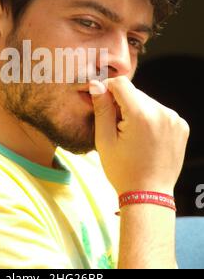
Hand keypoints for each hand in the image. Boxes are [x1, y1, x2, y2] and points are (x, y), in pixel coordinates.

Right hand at [89, 76, 189, 195]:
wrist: (149, 195)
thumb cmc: (123, 171)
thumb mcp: (104, 140)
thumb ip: (101, 108)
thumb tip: (96, 84)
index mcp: (141, 116)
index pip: (121, 84)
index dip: (107, 89)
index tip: (102, 102)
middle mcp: (162, 113)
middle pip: (135, 92)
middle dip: (122, 103)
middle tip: (116, 126)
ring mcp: (174, 119)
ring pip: (147, 101)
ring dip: (136, 110)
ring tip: (131, 134)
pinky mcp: (181, 125)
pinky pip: (159, 111)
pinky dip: (149, 117)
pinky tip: (144, 136)